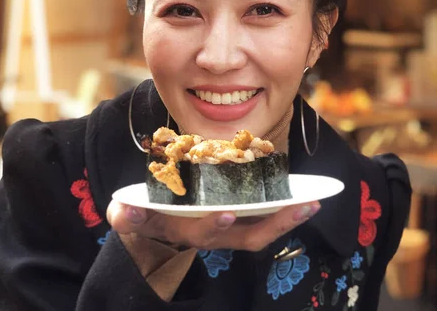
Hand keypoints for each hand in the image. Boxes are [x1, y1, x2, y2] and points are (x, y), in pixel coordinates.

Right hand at [107, 200, 319, 250]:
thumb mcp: (134, 217)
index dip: (213, 225)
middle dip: (273, 223)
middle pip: (246, 237)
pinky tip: (307, 199)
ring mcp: (230, 230)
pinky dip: (286, 211)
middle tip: (299, 207)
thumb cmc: (149, 218)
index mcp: (187, 231)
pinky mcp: (241, 221)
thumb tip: (124, 212)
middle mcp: (214, 235)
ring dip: (288, 219)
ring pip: (262, 231)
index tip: (226, 213)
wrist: (159, 229)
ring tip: (312, 203)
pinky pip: (266, 219)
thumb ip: (129, 216)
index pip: (202, 233)